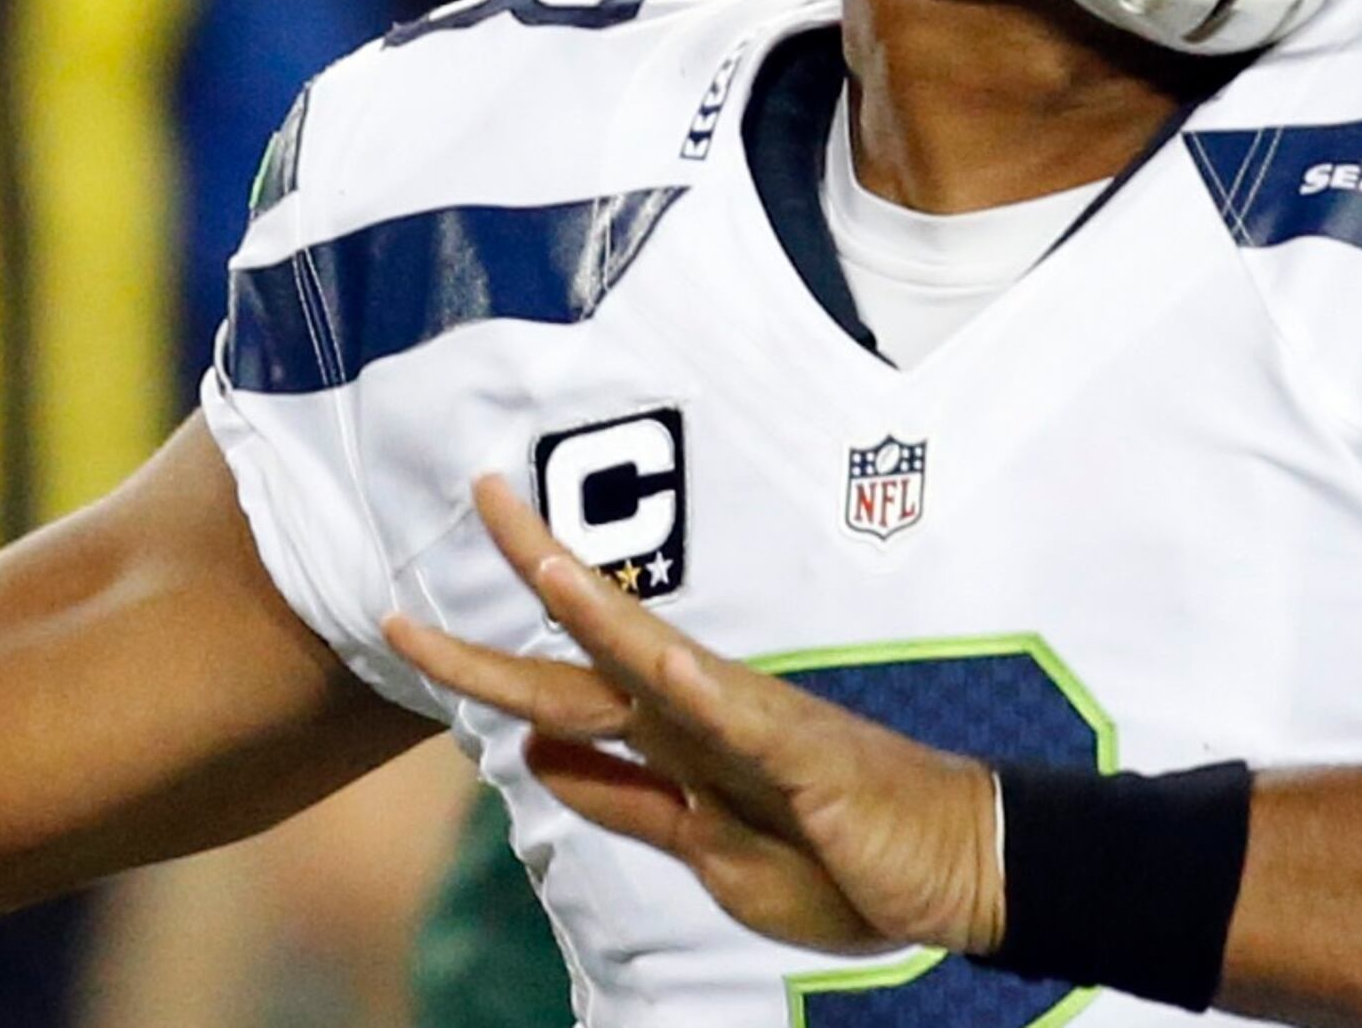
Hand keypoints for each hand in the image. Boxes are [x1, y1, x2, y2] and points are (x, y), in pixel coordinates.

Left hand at [383, 474, 1000, 958]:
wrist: (955, 870)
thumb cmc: (840, 857)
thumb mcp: (708, 851)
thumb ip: (625, 802)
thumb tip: (532, 756)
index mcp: (675, 741)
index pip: (562, 691)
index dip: (482, 657)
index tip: (406, 617)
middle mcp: (705, 716)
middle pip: (594, 649)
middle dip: (529, 577)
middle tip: (475, 490)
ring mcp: (757, 730)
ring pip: (663, 663)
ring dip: (601, 614)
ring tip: (543, 562)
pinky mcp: (811, 760)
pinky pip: (752, 726)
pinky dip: (707, 696)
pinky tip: (666, 666)